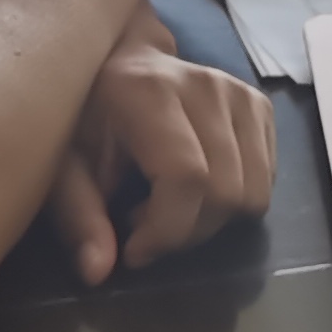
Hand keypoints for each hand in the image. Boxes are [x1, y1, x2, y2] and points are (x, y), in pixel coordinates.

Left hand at [43, 11, 275, 284]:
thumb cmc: (86, 113)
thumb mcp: (65, 165)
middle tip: (144, 227)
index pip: (187, 177)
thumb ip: (80, 217)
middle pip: (226, 191)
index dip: (167, 230)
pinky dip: (234, 202)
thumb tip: (98, 272)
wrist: (120, 58)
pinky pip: (266, 179)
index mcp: (148, 92)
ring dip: (212, 221)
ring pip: (254, 192)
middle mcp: (205, 85)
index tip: (134, 251)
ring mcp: (239, 92)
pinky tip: (196, 188)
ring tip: (167, 206)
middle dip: (186, 232)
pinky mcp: (259, 104)